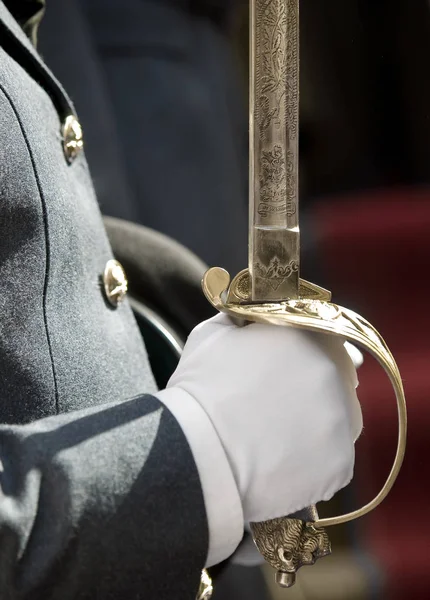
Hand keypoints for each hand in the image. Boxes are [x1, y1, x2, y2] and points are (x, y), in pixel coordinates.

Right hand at [166, 313, 361, 524]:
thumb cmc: (201, 388)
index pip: (321, 338)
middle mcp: (337, 372)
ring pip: (339, 420)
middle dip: (312, 389)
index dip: (301, 354)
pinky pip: (334, 460)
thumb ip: (244, 319)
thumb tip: (253, 319)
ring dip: (317, 425)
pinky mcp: (341, 463)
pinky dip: (313, 462)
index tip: (282, 370)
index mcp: (310, 334)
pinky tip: (282, 463)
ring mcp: (344, 419)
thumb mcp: (214, 333)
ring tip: (279, 439)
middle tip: (276, 405)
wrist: (197, 451)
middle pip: (336, 378)